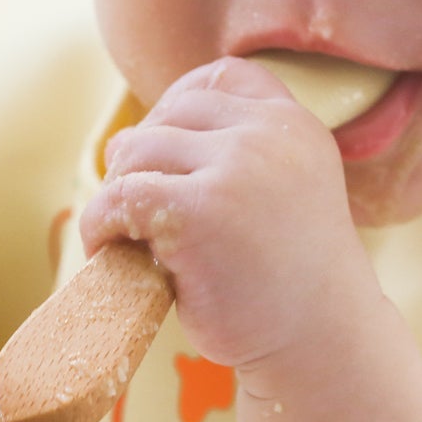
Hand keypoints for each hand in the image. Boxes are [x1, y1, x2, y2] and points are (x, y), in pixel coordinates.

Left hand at [79, 57, 370, 368]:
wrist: (320, 345)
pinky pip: (120, 197)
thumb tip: (122, 140)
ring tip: (127, 237)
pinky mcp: (199, 212)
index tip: (166, 156)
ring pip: (136, 152)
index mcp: (295, 126)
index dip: (179, 106)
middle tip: (139, 215)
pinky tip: (110, 252)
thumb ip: (230, 157)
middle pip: (169, 115)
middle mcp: (269, 136)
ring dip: (118, 195)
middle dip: (142, 160)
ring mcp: (236, 169)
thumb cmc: (290, 283)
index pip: (224, 76)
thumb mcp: (281, 195)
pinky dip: (101, 224)